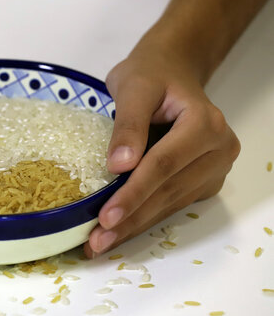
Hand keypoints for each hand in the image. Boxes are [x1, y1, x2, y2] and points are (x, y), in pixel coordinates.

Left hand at [84, 50, 240, 256]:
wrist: (171, 71)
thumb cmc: (151, 75)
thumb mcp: (133, 88)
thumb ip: (128, 125)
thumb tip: (120, 166)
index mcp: (205, 124)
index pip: (164, 165)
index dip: (133, 194)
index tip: (104, 218)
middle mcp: (218, 150)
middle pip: (168, 191)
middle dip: (130, 219)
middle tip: (96, 243)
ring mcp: (213, 168)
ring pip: (170, 204)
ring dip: (134, 226)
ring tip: (100, 244)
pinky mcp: (202, 181)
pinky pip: (171, 203)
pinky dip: (143, 218)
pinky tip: (118, 232)